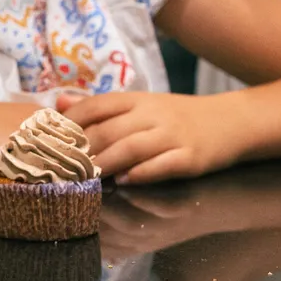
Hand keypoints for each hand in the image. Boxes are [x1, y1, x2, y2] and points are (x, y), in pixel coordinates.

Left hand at [60, 91, 240, 182]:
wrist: (230, 122)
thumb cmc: (178, 117)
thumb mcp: (142, 105)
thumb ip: (101, 108)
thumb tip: (60, 104)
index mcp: (138, 100)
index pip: (97, 106)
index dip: (71, 123)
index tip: (50, 142)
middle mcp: (154, 115)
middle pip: (110, 130)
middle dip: (81, 150)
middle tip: (59, 169)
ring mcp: (173, 136)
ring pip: (132, 147)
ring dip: (106, 163)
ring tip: (85, 178)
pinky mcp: (191, 157)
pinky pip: (164, 164)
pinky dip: (143, 173)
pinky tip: (126, 180)